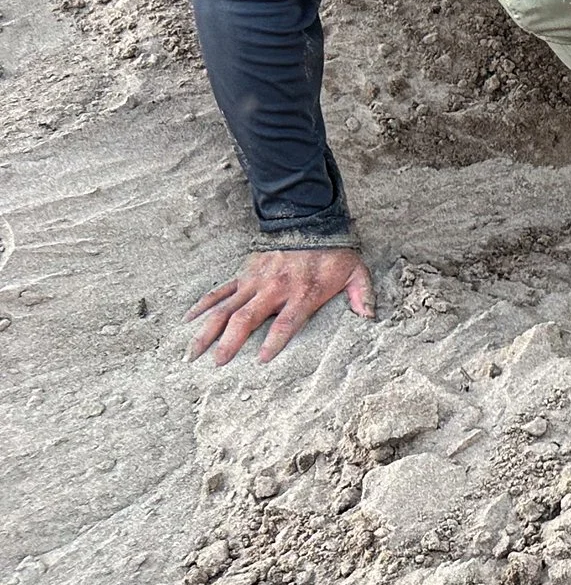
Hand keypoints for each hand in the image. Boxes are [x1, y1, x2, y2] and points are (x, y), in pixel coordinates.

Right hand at [189, 248, 373, 364]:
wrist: (310, 220)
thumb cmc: (334, 253)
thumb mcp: (356, 272)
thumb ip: (363, 295)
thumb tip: (369, 318)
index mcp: (303, 292)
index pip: (286, 322)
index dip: (274, 341)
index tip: (261, 361)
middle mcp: (275, 288)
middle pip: (248, 318)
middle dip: (231, 342)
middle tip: (217, 363)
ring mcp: (255, 281)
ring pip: (226, 308)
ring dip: (207, 330)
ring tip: (192, 353)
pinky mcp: (244, 274)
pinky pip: (219, 291)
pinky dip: (202, 305)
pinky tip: (188, 321)